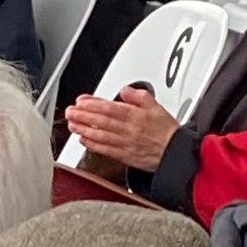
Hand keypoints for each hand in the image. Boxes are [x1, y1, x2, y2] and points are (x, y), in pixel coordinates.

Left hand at [64, 85, 179, 173]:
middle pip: (102, 121)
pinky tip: (83, 139)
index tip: (81, 102)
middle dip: (83, 116)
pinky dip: (92, 145)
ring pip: (101, 135)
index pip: (110, 108)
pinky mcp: (124, 156)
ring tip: (72, 124)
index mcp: (136, 116)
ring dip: (84, 129)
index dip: (93, 105)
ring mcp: (125, 144)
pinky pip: (105, 150)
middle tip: (71, 112)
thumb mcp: (156, 106)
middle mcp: (129, 130)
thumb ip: (139, 96)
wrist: (175, 153)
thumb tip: (125, 91)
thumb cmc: (165, 131)